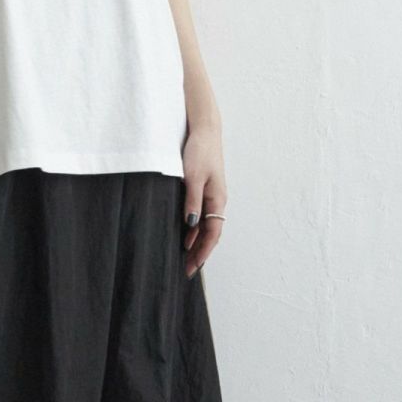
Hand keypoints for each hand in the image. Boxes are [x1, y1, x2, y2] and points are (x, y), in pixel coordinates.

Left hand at [181, 122, 226, 277]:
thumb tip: (191, 225)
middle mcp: (217, 201)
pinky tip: (184, 236)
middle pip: (210, 235)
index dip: (202, 252)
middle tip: (186, 271)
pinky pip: (200, 217)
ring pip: (205, 227)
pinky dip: (193, 230)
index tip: (192, 268)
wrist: (204, 130)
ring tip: (184, 259)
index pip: (212, 235)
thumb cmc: (199, 151)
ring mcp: (211, 197)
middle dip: (199, 253)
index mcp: (217, 200)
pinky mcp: (203, 191)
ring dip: (196, 243)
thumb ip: (192, 201)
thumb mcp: (192, 176)